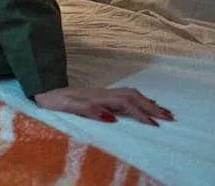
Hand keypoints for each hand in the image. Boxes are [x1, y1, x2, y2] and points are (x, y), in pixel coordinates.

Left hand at [33, 86, 173, 125]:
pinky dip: (139, 99)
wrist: (44, 90)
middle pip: (134, 97)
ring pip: (132, 94)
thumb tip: (112, 117)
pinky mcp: (101, 95)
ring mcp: (103, 93)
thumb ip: (89, 110)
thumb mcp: (68, 107)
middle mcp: (104, 93)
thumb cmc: (54, 101)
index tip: (155, 125)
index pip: (126, 104)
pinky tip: (144, 103)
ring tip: (164, 111)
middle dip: (152, 107)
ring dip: (149, 102)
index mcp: (99, 97)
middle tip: (170, 118)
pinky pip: (126, 95)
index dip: (141, 113)